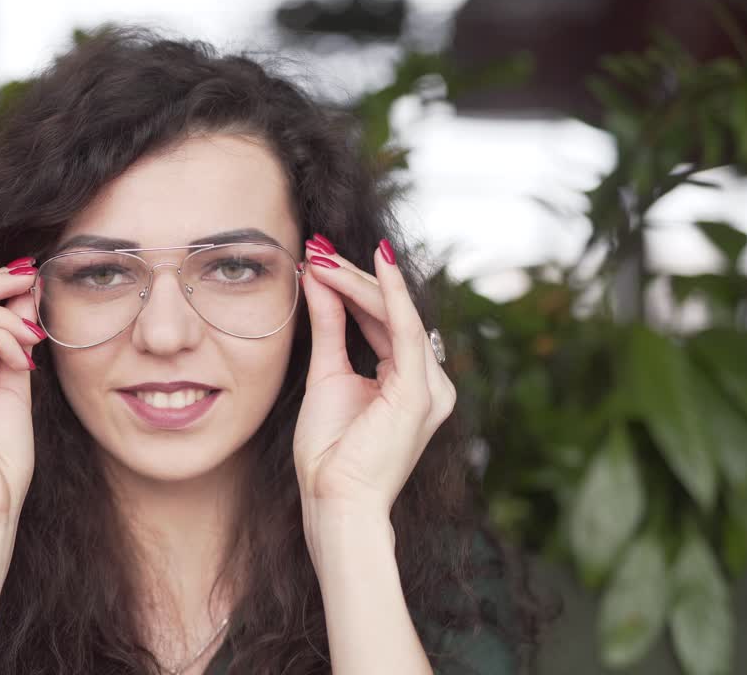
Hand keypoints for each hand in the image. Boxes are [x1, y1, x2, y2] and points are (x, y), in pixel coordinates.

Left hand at [293, 237, 455, 520]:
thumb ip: (329, 327)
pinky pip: (407, 330)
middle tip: (316, 246)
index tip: (318, 257)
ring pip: (395, 315)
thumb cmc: (330, 454)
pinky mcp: (420, 391)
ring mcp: (430, 387)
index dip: (351, 286)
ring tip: (322, 255)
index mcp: (409, 382)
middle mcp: (430, 382)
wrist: (335, 502)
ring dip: (358, 281)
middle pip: (391, 313)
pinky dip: (391, 294)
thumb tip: (318, 279)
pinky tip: (376, 263)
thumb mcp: (326, 376)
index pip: (382, 320)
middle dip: (352, 276)